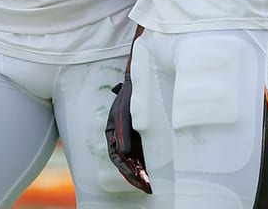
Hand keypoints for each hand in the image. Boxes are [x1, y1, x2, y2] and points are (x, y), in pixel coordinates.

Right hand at [105, 75, 151, 193]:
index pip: (116, 156)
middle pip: (126, 160)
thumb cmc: (130, 95)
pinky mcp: (141, 134)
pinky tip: (155, 170)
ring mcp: (131, 136)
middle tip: (146, 187)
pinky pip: (142, 152)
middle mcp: (120, 137)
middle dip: (134, 174)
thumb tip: (124, 152)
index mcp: (111, 133)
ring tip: (151, 184)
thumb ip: (123, 133)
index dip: (125, 169)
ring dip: (141, 171)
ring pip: (134, 158)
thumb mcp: (124, 113)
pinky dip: (147, 162)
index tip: (136, 177)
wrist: (141, 81)